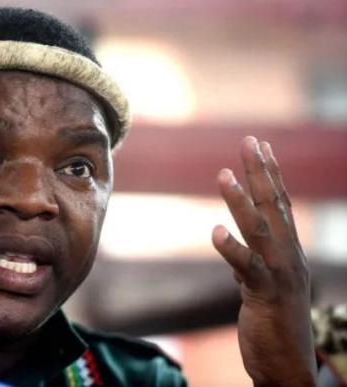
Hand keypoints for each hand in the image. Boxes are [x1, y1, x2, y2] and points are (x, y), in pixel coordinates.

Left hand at [211, 136, 316, 386]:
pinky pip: (247, 268)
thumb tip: (234, 244)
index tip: (260, 146)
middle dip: (261, 172)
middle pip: (274, 207)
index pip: (281, 205)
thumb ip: (253, 261)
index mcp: (290, 252)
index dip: (271, 174)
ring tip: (224, 174)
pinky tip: (214, 231)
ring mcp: (280, 275)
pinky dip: (231, 249)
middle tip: (249, 141)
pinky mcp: (266, 295)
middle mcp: (289, 257)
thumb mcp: (265, 285)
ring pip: (260, 230)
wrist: (290, 367)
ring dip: (242, 201)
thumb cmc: (276, 324)